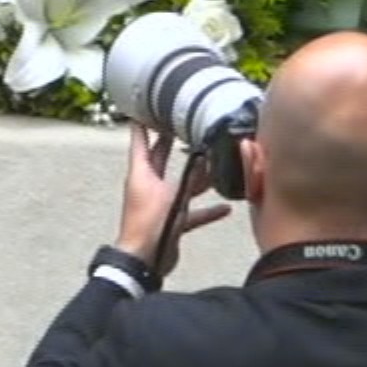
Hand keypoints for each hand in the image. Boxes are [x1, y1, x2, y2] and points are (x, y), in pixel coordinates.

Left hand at [113, 125, 232, 274]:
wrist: (145, 260)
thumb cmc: (150, 224)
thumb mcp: (172, 195)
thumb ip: (191, 177)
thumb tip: (205, 156)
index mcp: (141, 173)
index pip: (140, 142)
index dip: (142, 125)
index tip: (145, 107)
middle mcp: (149, 185)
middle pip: (161, 159)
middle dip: (169, 143)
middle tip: (178, 124)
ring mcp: (160, 204)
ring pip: (180, 185)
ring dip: (196, 178)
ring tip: (213, 164)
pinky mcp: (171, 221)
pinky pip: (191, 212)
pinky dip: (206, 210)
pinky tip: (225, 209)